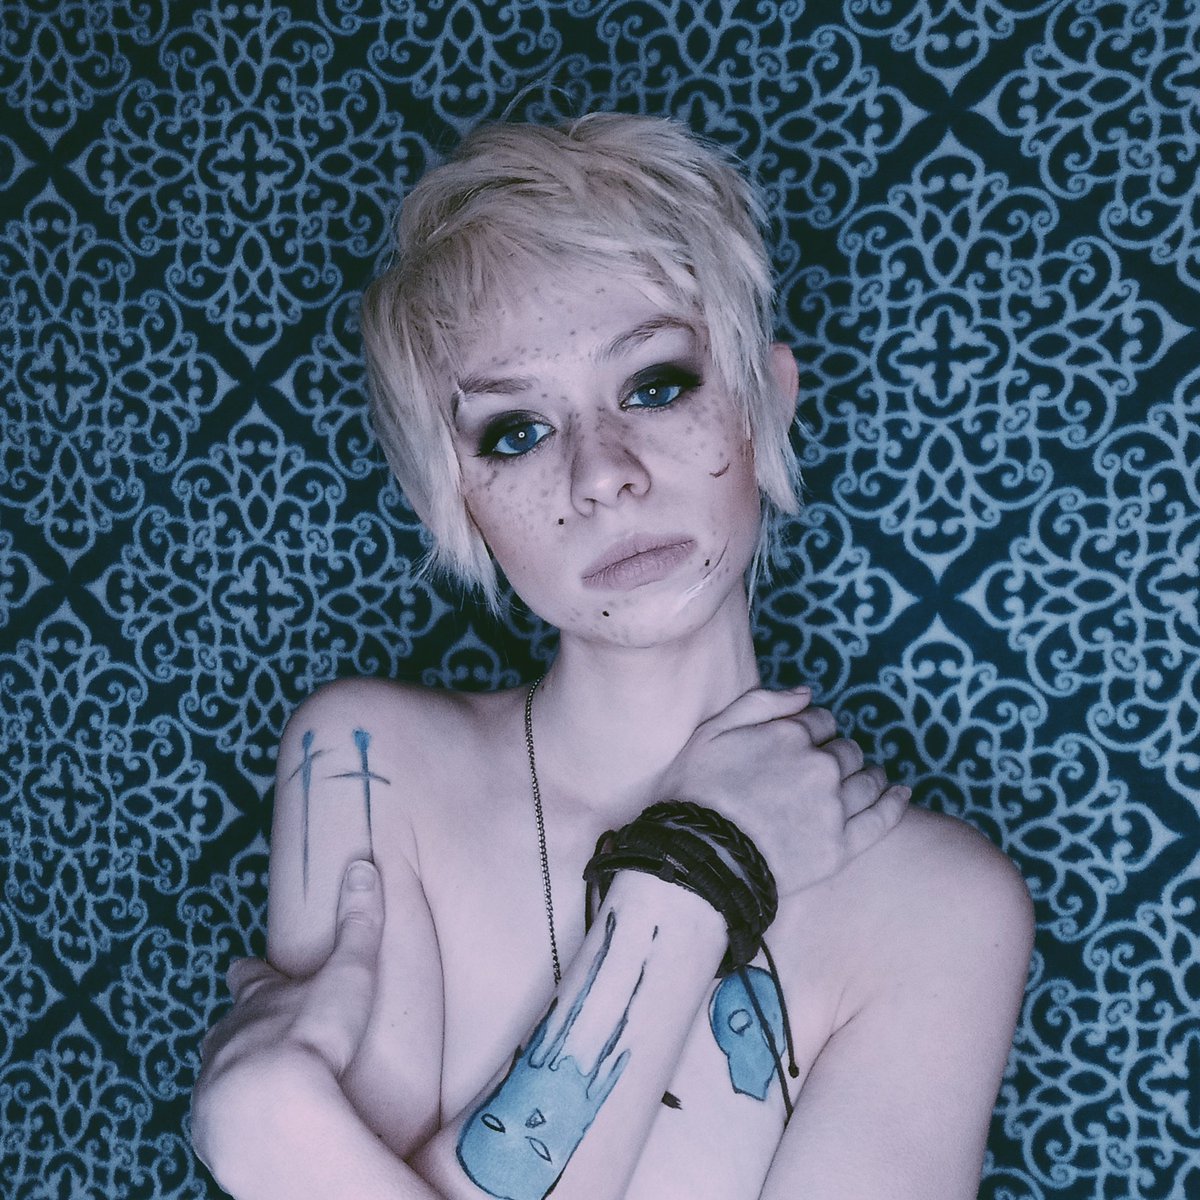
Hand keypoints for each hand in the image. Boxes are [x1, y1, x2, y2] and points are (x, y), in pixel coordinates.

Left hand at [190, 860, 383, 1181]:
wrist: (268, 1111)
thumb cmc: (311, 1036)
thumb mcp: (347, 974)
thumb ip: (358, 924)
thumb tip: (363, 866)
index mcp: (257, 998)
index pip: (248, 976)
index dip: (250, 972)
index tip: (246, 967)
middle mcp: (228, 1035)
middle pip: (228, 1024)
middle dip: (241, 1024)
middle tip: (259, 1027)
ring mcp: (214, 1082)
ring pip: (219, 1070)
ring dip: (236, 1069)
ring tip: (258, 1078)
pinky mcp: (211, 1126)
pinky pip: (220, 1117)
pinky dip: (235, 1113)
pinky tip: (251, 1121)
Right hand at [657, 687, 909, 898]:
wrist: (701, 857)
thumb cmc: (696, 792)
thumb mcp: (712, 731)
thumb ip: (760, 703)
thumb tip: (806, 692)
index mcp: (790, 735)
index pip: (821, 721)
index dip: (814, 729)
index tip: (805, 742)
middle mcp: (820, 766)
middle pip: (846, 751)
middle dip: (839, 753)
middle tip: (825, 768)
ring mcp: (834, 807)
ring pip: (867, 780)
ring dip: (869, 774)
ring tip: (868, 778)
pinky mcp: (841, 847)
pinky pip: (881, 819)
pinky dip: (895, 803)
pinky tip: (902, 794)